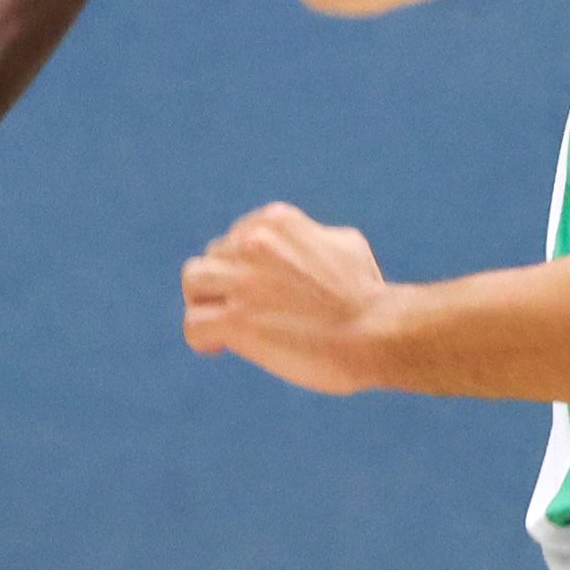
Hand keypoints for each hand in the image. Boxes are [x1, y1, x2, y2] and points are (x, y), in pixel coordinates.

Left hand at [183, 204, 393, 392]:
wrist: (375, 332)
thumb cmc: (368, 296)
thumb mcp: (346, 245)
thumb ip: (314, 238)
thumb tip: (306, 244)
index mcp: (276, 221)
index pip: (238, 236)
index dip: (244, 265)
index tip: (257, 289)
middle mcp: (252, 243)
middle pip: (214, 256)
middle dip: (225, 282)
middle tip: (241, 309)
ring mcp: (242, 281)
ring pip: (194, 282)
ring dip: (203, 302)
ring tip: (219, 323)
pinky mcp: (236, 319)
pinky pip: (194, 324)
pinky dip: (201, 338)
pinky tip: (217, 347)